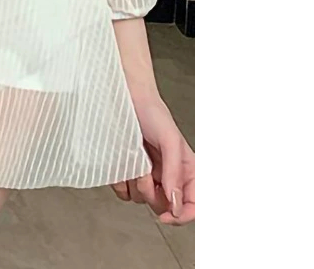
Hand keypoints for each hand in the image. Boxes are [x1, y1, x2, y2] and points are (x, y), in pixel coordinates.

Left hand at [110, 94, 194, 225]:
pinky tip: (123, 163)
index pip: (192, 205)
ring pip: (141, 199)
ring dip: (136, 183)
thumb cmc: (153, 114)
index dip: (182, 216)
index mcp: (186, 172)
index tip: (167, 216)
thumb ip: (174, 172)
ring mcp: (147, 176)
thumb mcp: (170, 141)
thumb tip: (175, 203)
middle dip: (153, 194)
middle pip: (164, 207)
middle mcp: (167, 176)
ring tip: (135, 160)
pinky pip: (123, 191)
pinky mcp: (128, 172)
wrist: (126, 98)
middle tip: (146, 174)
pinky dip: (121, 181)